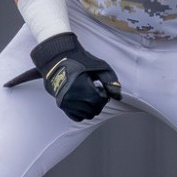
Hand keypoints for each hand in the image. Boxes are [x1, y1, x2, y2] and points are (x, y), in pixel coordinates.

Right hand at [3, 32, 121, 120]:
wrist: (57, 59)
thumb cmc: (80, 61)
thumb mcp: (99, 66)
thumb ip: (110, 81)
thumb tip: (118, 97)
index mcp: (82, 87)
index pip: (101, 101)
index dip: (104, 95)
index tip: (100, 87)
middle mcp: (72, 97)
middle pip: (95, 110)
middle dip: (99, 102)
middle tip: (95, 91)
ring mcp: (66, 102)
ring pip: (87, 115)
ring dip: (92, 107)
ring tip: (88, 94)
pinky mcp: (61, 105)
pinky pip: (77, 117)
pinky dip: (83, 112)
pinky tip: (82, 101)